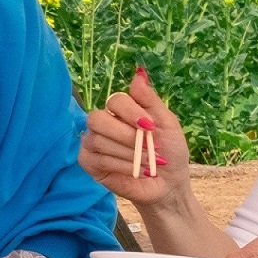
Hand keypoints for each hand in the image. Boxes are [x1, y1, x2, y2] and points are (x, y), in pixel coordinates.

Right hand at [79, 67, 184, 203]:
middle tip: (148, 147)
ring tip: (148, 163)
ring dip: (128, 154)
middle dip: (125, 135)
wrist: (168, 184)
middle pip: (97, 119)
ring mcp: (93, 143)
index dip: (130, 112)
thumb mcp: (167, 123)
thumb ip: (150, 99)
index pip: (115, 101)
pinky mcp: (88, 163)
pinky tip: (135, 171)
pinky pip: (97, 159)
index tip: (150, 126)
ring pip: (99, 141)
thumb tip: (138, 73)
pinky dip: (119, 165)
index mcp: (122, 111)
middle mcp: (103, 123)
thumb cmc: (169, 152)